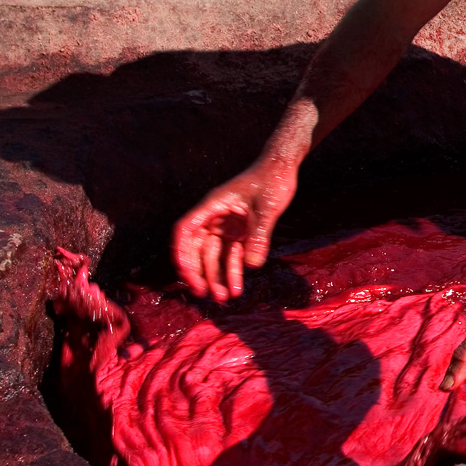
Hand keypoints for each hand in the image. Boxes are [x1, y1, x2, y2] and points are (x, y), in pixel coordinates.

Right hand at [171, 161, 297, 301]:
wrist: (284, 167)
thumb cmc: (272, 180)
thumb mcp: (267, 208)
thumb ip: (260, 235)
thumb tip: (253, 265)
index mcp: (213, 205)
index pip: (186, 230)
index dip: (182, 252)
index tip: (185, 273)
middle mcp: (215, 217)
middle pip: (198, 249)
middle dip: (200, 272)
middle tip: (204, 294)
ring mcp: (227, 225)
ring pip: (215, 256)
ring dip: (217, 276)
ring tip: (223, 298)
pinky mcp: (240, 232)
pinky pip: (232, 255)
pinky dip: (233, 271)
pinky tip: (236, 288)